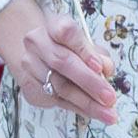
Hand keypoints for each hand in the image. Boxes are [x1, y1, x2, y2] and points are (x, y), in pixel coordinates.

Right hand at [0, 0, 125, 124]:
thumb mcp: (85, 44)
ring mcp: (29, 65)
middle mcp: (37, 42)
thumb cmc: (66, 48)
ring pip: (59, 87)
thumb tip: (106, 69)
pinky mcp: (28, 86)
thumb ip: (98, 54)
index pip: (67, 32)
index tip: (100, 66)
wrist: (38, 55)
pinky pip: (55, 101)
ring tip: (107, 113)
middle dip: (90, 83)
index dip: (84, 50)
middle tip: (109, 98)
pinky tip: (91, 112)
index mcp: (53, 25)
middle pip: (63, 62)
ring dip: (86, 103)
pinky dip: (77, 108)